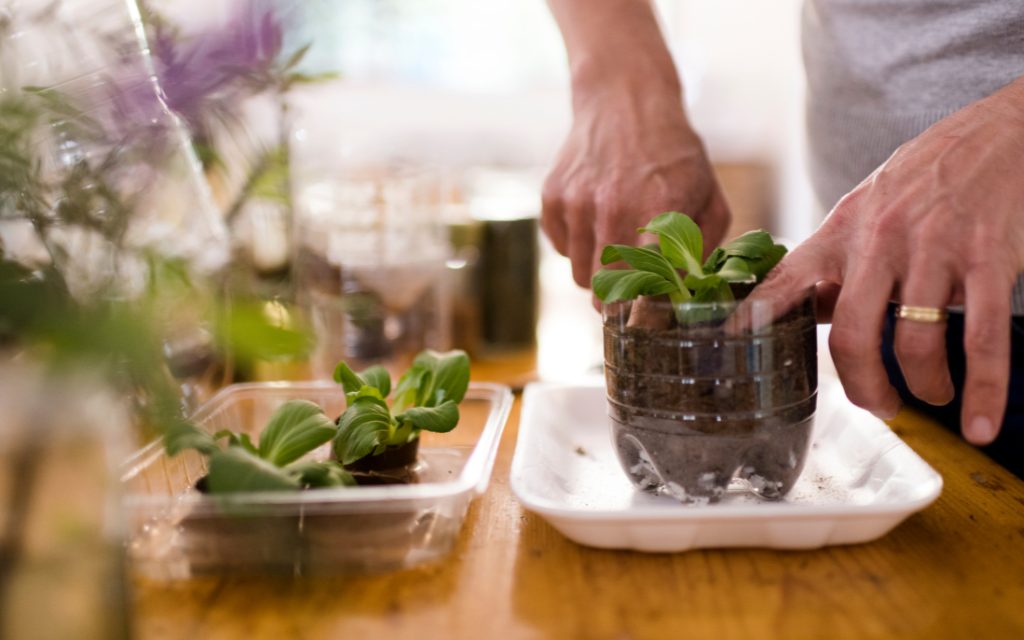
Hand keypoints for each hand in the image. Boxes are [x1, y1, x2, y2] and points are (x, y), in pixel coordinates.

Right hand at [542, 87, 730, 289]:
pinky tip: (594, 222)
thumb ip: (704, 247)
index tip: (651, 314)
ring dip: (597, 273)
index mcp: (661, 209)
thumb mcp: (707, 193)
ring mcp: (578, 202)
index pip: (648, 284)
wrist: (623, 100)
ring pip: (580, 276)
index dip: (646, 309)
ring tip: (615, 246)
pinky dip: (576, 247)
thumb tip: (690, 292)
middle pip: (607, 291)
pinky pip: (561, 249)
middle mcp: (614, 207)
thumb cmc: (673, 153)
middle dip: (619, 302)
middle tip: (630, 296)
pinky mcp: (552, 197)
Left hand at [751, 77, 1023, 444]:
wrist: (998, 130)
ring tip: (933, 394)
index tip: (731, 353)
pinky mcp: (987, 257)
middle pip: (850, 334)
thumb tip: (807, 311)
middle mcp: (878, 240)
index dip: (753, 320)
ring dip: (924, 387)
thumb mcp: (864, 209)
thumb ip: (835, 262)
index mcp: (840, 231)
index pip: (783, 281)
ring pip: (913, 343)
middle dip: (863, 385)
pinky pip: (983, 337)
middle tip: (878, 405)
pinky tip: (980, 423)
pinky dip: (985, 390)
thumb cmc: (924, 176)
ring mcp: (932, 249)